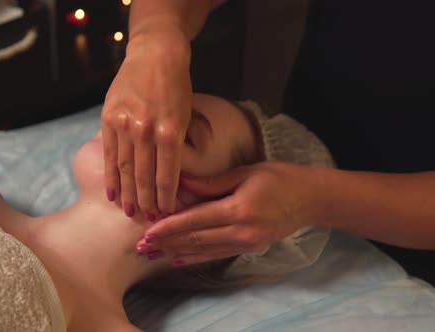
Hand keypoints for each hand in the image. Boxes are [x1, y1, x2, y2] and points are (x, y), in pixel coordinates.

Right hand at [102, 31, 191, 217]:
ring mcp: (124, 125)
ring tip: (130, 213)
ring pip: (124, 169)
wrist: (154, 55)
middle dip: (147, 202)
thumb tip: (172, 178)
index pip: (167, 175)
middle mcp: (146, 130)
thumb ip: (177, 146)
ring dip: (128, 195)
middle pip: (144, 177)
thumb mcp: (186, 116)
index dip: (166, 198)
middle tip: (148, 221)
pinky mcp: (108, 119)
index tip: (167, 214)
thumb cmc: (176, 87)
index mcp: (170, 131)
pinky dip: (110, 177)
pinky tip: (111, 194)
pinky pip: (109, 155)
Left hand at [136, 163, 325, 265]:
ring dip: (175, 252)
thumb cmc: (279, 179)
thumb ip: (211, 183)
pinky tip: (178, 259)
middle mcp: (242, 231)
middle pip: (195, 239)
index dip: (170, 227)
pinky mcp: (249, 247)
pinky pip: (216, 254)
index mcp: (239, 209)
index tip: (148, 231)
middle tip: (141, 246)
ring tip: (152, 254)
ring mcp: (246, 242)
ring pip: (203, 250)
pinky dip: (195, 257)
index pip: (196, 220)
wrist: (310, 199)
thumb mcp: (245, 173)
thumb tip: (180, 182)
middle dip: (166, 243)